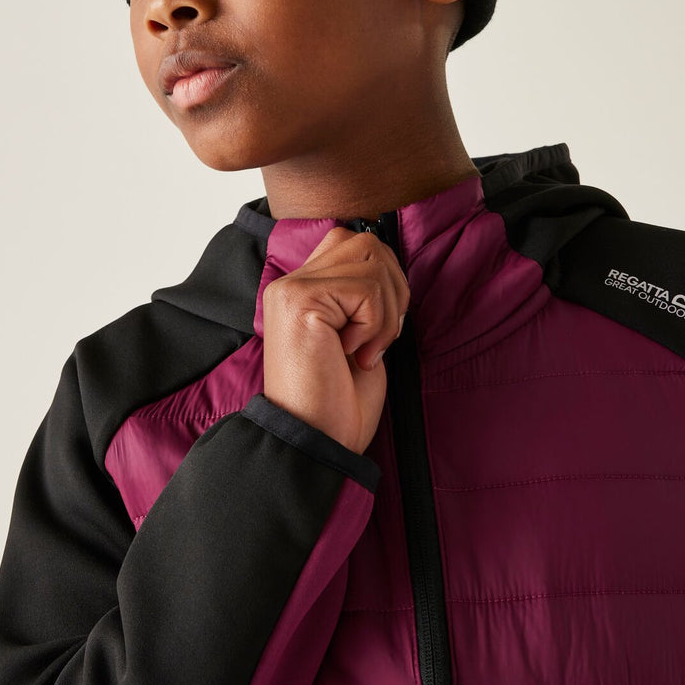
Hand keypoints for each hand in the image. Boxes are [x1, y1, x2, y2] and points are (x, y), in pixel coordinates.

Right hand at [262, 227, 410, 454]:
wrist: (318, 442)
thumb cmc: (340, 400)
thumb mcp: (359, 334)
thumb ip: (365, 293)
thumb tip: (390, 261)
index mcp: (302, 288)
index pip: (354, 242)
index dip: (385, 278)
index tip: (379, 328)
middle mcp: (290, 282)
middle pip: (368, 243)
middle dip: (393, 291)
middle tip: (377, 340)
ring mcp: (292, 289)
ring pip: (372, 262)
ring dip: (386, 313)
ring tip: (364, 351)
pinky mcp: (300, 300)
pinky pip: (367, 289)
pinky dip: (376, 326)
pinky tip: (354, 355)